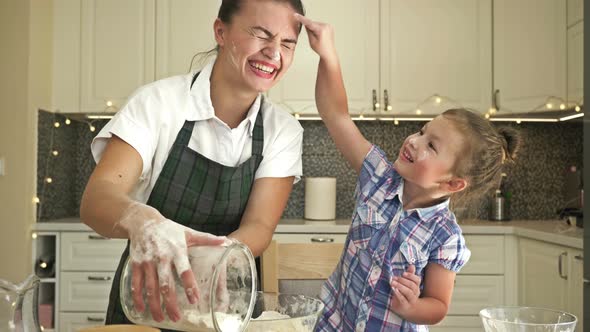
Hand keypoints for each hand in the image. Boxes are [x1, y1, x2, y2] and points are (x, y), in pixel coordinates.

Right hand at [118, 203, 225, 321]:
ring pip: (150, 288)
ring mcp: (147, 262)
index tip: (194, 299)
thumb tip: (226, 242)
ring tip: (162, 318)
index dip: (189, 285)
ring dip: (155, 305)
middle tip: (177, 317)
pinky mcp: (135, 265)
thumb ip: (207, 239)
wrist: (143, 222)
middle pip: (165, 284)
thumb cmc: (168, 229)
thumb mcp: (188, 232)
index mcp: (177, 250)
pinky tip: (142, 309)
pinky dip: (138, 298)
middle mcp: (161, 257)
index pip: (184, 270)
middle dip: (171, 303)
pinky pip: (136, 284)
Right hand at [294, 13, 337, 63]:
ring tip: (318, 38)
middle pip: (313, 23)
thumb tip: (306, 25)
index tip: (296, 15)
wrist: (329, 53)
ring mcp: (329, 26)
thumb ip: (308, 31)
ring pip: (316, 24)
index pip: (309, 23)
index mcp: (321, 30)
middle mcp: (326, 26)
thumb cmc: (321, 49)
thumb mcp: (311, 41)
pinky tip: (320, 36)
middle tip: (312, 37)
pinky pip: (320, 25)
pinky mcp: (329, 27)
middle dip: (310, 28)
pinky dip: (318, 29)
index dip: (301, 19)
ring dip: (314, 28)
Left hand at [391, 265, 421, 316]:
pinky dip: (398, 294)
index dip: (411, 276)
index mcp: (416, 287)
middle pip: (412, 286)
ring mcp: (411, 300)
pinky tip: (394, 290)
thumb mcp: (407, 284)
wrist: (406, 309)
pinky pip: (403, 299)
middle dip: (403, 280)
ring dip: (400, 286)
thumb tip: (412, 265)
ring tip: (392, 282)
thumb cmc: (405, 294)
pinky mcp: (405, 305)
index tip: (403, 273)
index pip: (417, 280)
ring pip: (409, 292)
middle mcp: (415, 294)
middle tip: (394, 278)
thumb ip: (409, 275)